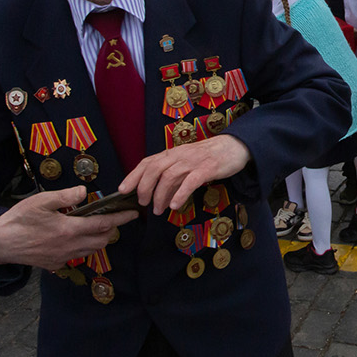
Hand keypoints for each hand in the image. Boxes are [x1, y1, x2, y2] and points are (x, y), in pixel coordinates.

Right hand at [0, 186, 139, 269]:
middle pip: (102, 240)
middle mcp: (69, 246)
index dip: (121, 219)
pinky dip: (83, 247)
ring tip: (95, 226)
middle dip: (111, 229)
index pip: (103, 224)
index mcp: (69, 229)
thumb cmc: (18, 220)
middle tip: (112, 218)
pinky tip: (75, 237)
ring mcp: (63, 257)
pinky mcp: (55, 264)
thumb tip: (84, 193)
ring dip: (98, 239)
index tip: (133, 213)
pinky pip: (77, 256)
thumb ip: (65, 196)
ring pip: (91, 250)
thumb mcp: (41, 201)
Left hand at [121, 133, 251, 213]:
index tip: (122, 189)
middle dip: (144, 188)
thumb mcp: (186, 163)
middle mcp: (179, 155)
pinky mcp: (207, 168)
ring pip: (169, 176)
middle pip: (154, 169)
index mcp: (173, 153)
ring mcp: (193, 161)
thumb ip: (172, 176)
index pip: (148, 162)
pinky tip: (175, 205)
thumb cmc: (209, 157)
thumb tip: (158, 196)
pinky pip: (190, 181)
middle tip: (144, 204)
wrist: (234, 147)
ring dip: (161, 195)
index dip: (133, 175)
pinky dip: (180, 194)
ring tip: (159, 209)